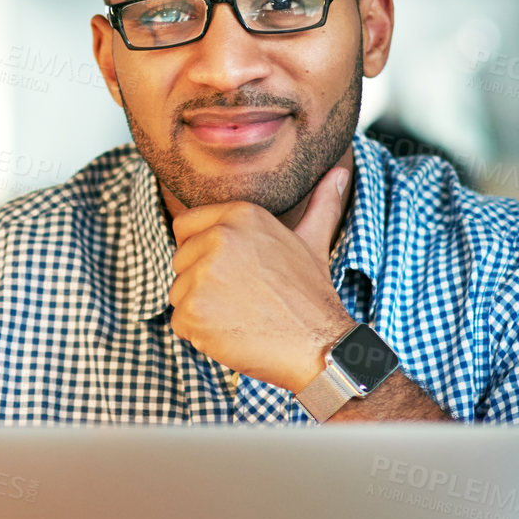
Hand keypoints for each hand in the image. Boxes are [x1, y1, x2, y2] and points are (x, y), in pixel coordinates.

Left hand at [167, 162, 355, 390]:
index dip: (200, 251)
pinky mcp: (193, 310)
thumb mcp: (313, 242)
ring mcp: (203, 274)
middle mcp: (219, 237)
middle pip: (180, 261)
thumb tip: (339, 172)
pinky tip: (232, 334)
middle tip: (242, 298)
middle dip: (202, 283)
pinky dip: (199, 335)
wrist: (318, 346)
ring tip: (241, 315)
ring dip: (201, 311)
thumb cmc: (312, 297)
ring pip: (178, 293)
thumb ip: (320, 205)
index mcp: (241, 214)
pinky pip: (179, 323)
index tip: (229, 271)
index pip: (185, 225)